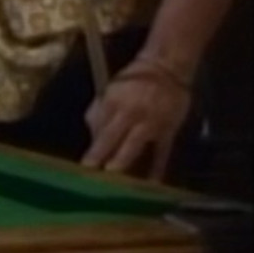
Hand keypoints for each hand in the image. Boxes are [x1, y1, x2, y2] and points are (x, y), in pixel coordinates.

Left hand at [81, 59, 191, 180]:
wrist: (166, 69)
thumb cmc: (133, 81)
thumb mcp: (110, 90)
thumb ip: (99, 111)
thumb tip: (92, 135)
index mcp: (112, 100)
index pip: (98, 126)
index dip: (93, 145)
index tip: (85, 164)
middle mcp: (129, 111)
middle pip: (112, 136)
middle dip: (101, 154)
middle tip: (92, 174)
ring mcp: (150, 121)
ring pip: (134, 144)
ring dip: (123, 160)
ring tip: (115, 177)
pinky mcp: (168, 129)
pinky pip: (162, 151)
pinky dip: (157, 166)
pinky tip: (152, 182)